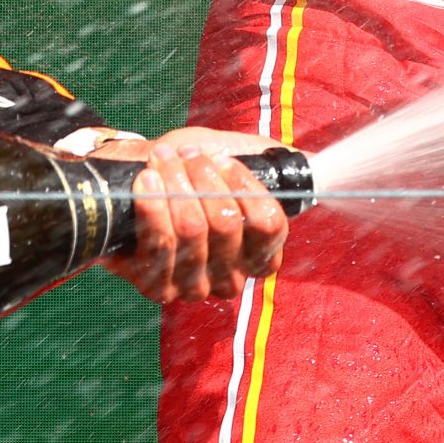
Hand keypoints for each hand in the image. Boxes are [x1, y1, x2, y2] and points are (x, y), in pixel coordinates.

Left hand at [93, 128, 288, 304]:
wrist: (137, 181)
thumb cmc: (189, 171)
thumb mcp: (234, 158)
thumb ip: (269, 163)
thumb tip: (306, 161)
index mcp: (259, 253)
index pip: (269, 225)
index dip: (245, 187)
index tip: (222, 159)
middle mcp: (230, 277)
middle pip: (228, 226)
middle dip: (203, 179)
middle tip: (186, 156)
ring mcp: (193, 286)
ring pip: (193, 232)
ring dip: (175, 186)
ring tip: (163, 163)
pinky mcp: (156, 285)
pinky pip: (159, 245)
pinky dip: (153, 205)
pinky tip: (148, 181)